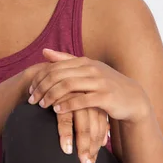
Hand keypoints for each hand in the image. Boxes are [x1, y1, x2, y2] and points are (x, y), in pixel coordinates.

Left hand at [27, 48, 150, 162]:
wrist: (132, 98)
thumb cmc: (105, 84)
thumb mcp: (87, 70)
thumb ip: (65, 60)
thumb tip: (44, 51)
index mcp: (85, 62)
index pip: (55, 67)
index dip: (40, 78)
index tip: (30, 89)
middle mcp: (92, 69)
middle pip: (59, 76)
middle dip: (42, 88)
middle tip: (31, 100)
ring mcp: (100, 82)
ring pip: (68, 86)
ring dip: (52, 96)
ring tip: (42, 105)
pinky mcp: (106, 97)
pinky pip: (82, 100)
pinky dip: (67, 105)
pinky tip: (57, 110)